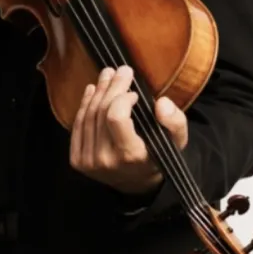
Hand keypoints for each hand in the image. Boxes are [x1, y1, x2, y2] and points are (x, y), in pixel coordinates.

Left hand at [70, 65, 187, 195]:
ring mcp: (87, 161)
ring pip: (88, 116)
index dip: (122, 98)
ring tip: (107, 75)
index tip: (134, 92)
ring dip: (97, 92)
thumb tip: (161, 102)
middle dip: (110, 87)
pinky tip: (92, 90)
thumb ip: (174, 122)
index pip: (115, 117)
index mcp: (129, 155)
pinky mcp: (76, 160)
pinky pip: (78, 126)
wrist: (137, 183)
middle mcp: (105, 160)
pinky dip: (84, 104)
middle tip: (120, 70)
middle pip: (101, 113)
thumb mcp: (176, 142)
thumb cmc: (158, 157)